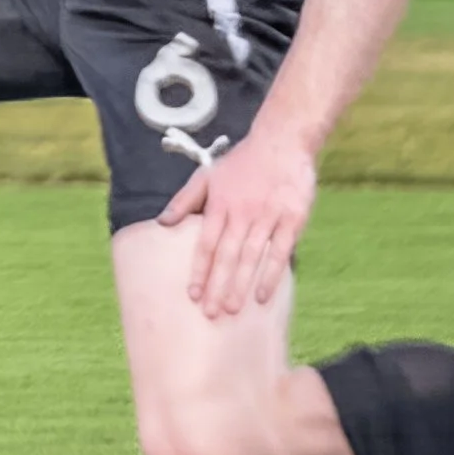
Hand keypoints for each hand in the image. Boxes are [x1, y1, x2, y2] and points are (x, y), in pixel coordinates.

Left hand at [157, 123, 315, 318]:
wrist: (282, 140)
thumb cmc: (243, 162)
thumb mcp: (208, 175)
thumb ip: (185, 200)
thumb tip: (161, 222)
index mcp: (220, 203)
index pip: (206, 243)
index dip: (199, 270)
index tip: (192, 295)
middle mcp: (242, 212)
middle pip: (226, 255)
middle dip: (217, 286)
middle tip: (210, 314)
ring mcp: (268, 216)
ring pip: (251, 256)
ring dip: (240, 285)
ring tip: (232, 309)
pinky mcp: (292, 219)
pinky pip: (280, 252)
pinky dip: (271, 275)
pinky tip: (263, 296)